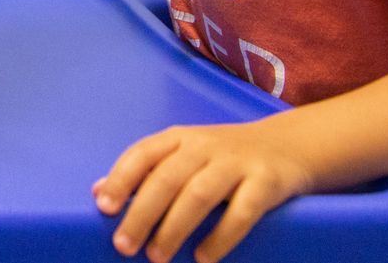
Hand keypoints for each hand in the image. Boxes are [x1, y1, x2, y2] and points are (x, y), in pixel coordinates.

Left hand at [93, 120, 313, 262]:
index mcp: (180, 137)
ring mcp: (237, 162)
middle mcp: (205, 145)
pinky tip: (203, 257)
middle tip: (124, 246)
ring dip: (174, 228)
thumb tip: (98, 193)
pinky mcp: (266, 182)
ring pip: (199, 194)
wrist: (289, 145)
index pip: (143, 154)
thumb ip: (146, 171)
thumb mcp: (184, 153)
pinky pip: (242, 211)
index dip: (121, 179)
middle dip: (142, 213)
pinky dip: (221, 237)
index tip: (104, 208)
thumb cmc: (223, 157)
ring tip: (157, 257)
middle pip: (167, 178)